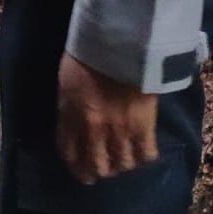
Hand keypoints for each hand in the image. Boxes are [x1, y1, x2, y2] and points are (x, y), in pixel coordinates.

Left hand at [55, 53, 158, 183]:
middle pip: (97, 167)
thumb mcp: (66, 81)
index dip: (75, 166)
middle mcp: (93, 130)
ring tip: (125, 158)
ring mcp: (120, 131)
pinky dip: (144, 155)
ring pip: (123, 165)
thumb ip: (68, 108)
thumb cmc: (88, 54)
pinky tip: (143, 150)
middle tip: (104, 170)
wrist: (119, 42)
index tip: (81, 170)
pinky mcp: (145, 126)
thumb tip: (72, 125)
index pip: (69, 153)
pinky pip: (146, 154)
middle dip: (98, 171)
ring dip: (122, 164)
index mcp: (70, 117)